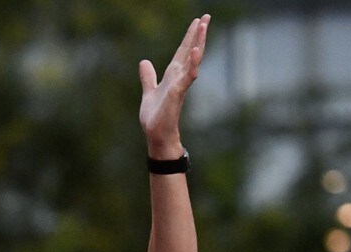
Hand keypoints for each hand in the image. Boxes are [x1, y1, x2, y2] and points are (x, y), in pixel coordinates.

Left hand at [138, 14, 209, 158]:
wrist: (156, 135)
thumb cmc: (156, 117)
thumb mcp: (148, 92)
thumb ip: (148, 77)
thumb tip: (144, 62)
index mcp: (173, 75)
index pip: (183, 51)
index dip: (190, 36)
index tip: (197, 21)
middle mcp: (179, 77)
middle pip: (190, 50)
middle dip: (198, 34)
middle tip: (206, 15)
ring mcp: (180, 84)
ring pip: (192, 60)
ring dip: (198, 43)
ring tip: (203, 26)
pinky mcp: (177, 93)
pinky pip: (187, 76)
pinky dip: (192, 64)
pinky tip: (195, 52)